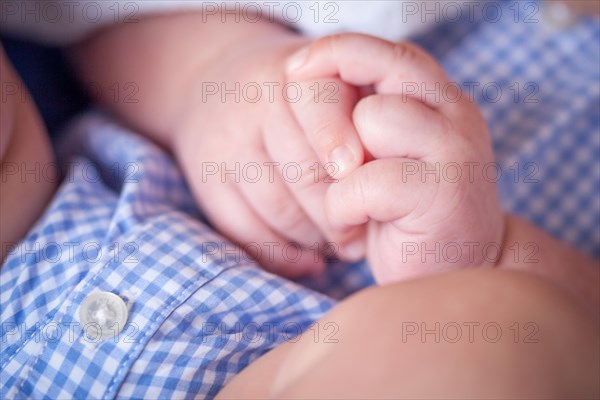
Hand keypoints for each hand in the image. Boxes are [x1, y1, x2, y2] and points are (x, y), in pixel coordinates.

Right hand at [171, 35, 365, 276]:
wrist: (214, 85)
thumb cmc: (293, 96)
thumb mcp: (327, 81)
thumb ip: (361, 115)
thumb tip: (385, 181)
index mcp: (290, 75)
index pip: (319, 105)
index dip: (340, 141)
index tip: (356, 174)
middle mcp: (250, 107)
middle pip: (304, 172)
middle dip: (341, 211)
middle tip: (364, 233)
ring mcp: (224, 146)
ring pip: (279, 209)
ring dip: (318, 238)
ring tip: (342, 245)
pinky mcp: (206, 183)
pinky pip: (247, 232)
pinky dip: (283, 256)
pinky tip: (310, 260)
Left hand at [286, 34, 504, 281]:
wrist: (457, 273)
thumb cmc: (402, 213)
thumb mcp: (377, 156)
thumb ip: (355, 118)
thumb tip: (303, 79)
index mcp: (438, 97)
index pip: (382, 49)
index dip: (334, 51)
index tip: (297, 72)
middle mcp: (454, 110)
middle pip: (372, 66)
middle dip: (325, 103)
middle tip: (325, 155)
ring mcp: (456, 148)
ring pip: (370, 117)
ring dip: (341, 170)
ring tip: (353, 200)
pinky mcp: (443, 193)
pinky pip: (363, 181)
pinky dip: (344, 208)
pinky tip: (358, 228)